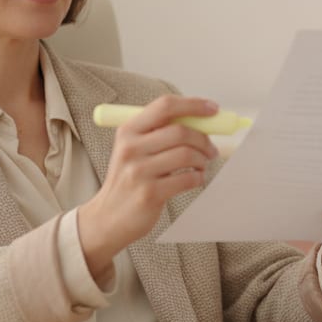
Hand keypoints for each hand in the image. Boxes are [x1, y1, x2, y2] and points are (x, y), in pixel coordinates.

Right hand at [77, 95, 219, 279]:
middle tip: (211, 149)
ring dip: (202, 160)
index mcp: (128, 131)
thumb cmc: (128, 180)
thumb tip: (200, 119)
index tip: (213, 109)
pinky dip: (198, 178)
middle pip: (180, 131)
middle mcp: (131, 148)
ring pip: (186, 154)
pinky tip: (195, 179)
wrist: (108, 217)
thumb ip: (159, 132)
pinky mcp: (149, 193)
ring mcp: (139, 171)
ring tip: (201, 165)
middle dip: (203, 139)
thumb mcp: (133, 149)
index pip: (165, 106)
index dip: (193, 105)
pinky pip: (187, 179)